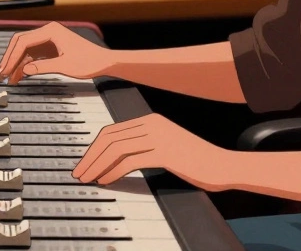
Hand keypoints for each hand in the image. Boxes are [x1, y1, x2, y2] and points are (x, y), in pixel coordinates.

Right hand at [0, 21, 111, 83]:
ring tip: (9, 78)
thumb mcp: (65, 66)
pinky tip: (19, 75)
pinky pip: (33, 55)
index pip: (24, 41)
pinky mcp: (50, 48)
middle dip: (11, 58)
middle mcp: (48, 32)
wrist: (103, 61)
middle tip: (2, 73)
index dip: (12, 57)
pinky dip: (26, 65)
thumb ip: (43, 67)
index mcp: (51, 31)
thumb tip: (24, 70)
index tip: (5, 69)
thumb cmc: (89, 61)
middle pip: (21, 43)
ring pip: (25, 50)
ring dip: (17, 63)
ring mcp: (48, 39)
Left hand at [73, 113, 230, 191]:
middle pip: (110, 137)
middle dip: (90, 156)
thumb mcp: (165, 146)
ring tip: (89, 178)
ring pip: (116, 148)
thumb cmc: (195, 160)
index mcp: (150, 120)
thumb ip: (143, 145)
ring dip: (98, 165)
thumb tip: (114, 158)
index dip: (94, 147)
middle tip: (79, 172)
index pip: (112, 130)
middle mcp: (152, 124)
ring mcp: (159, 136)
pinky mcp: (165, 152)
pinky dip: (114, 171)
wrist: (220, 165)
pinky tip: (107, 180)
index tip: (84, 162)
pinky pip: (131, 160)